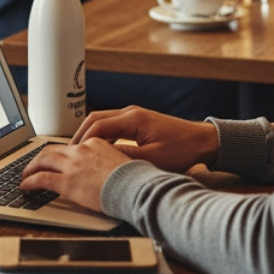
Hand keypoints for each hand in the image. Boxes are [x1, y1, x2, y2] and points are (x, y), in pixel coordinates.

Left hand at [18, 138, 129, 210]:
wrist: (137, 189)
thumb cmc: (136, 180)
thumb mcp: (122, 162)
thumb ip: (108, 161)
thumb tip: (105, 169)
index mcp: (95, 144)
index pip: (70, 146)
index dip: (59, 154)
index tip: (54, 160)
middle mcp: (81, 151)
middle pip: (51, 150)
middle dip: (39, 158)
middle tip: (32, 166)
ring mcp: (72, 165)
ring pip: (42, 161)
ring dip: (30, 168)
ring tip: (25, 176)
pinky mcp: (66, 182)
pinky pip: (41, 179)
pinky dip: (29, 182)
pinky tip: (25, 186)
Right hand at [69, 106, 218, 173]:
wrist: (204, 141)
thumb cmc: (183, 150)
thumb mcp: (153, 160)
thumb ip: (125, 158)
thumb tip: (101, 160)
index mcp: (133, 119)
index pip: (97, 126)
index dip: (82, 141)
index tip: (73, 155)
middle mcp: (130, 113)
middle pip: (94, 119)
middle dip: (80, 135)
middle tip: (68, 152)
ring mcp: (134, 115)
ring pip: (101, 120)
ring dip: (89, 135)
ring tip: (79, 152)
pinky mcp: (137, 121)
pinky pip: (111, 125)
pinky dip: (100, 135)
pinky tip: (97, 149)